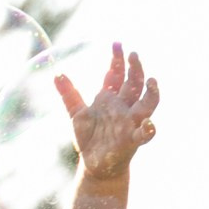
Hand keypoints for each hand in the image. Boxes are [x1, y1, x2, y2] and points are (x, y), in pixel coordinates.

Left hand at [60, 43, 159, 180]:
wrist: (94, 164)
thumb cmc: (89, 139)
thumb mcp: (76, 114)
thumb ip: (69, 94)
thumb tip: (56, 74)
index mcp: (110, 99)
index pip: (117, 74)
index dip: (117, 59)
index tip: (117, 43)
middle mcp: (123, 107)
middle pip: (134, 83)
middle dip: (135, 68)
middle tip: (132, 54)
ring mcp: (130, 123)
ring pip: (147, 104)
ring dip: (151, 93)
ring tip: (151, 80)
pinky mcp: (132, 140)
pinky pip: (145, 134)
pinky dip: (149, 129)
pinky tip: (148, 123)